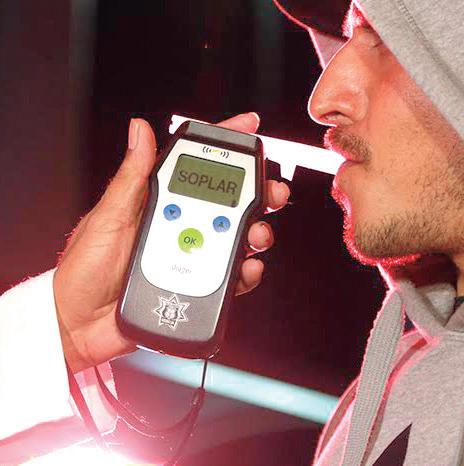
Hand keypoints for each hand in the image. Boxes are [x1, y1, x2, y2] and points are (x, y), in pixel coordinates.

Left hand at [54, 113, 289, 371]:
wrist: (78, 325)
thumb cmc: (83, 270)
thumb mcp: (107, 217)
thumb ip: (130, 177)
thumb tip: (140, 131)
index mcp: (156, 203)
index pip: (193, 166)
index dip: (222, 144)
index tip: (249, 127)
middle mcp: (177, 226)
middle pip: (225, 202)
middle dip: (257, 192)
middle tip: (273, 192)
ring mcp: (189, 255)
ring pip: (234, 238)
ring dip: (256, 232)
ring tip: (258, 235)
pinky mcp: (195, 284)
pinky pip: (229, 276)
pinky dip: (245, 272)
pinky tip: (246, 269)